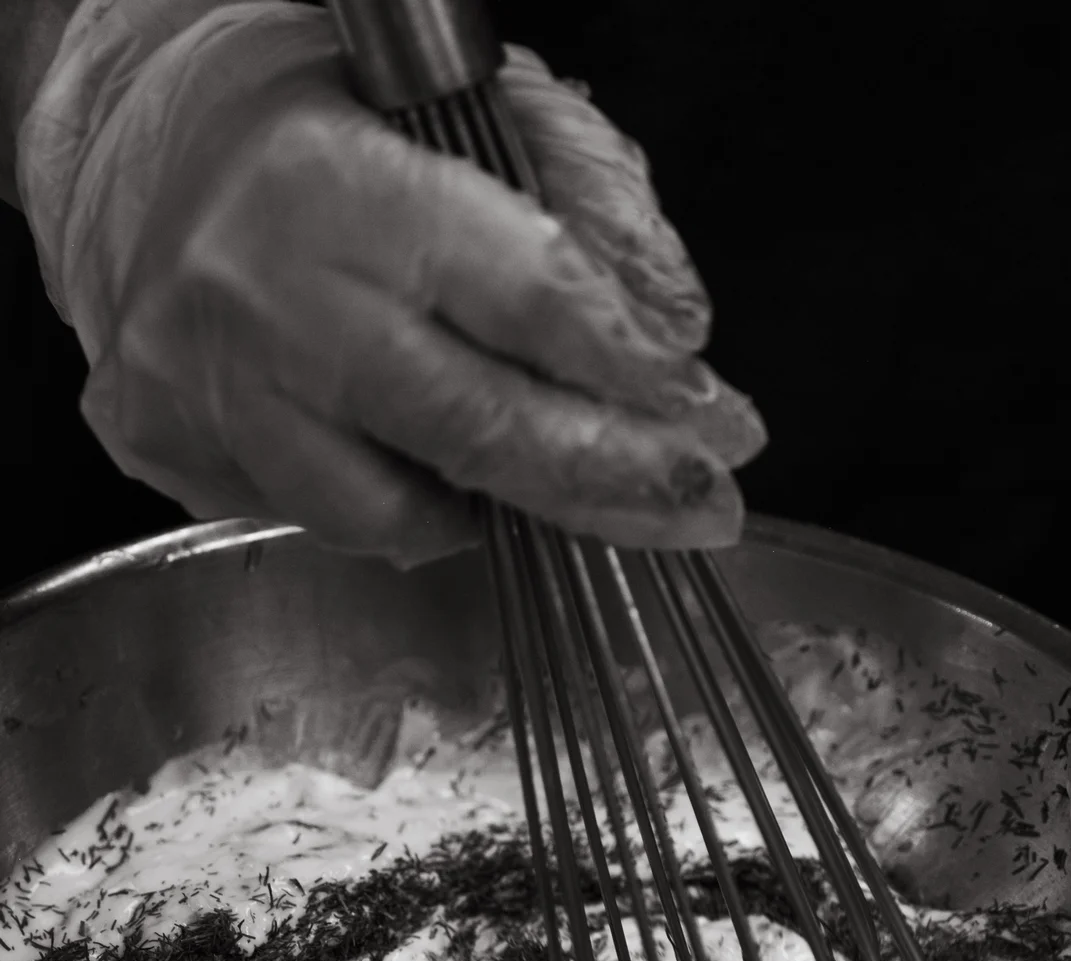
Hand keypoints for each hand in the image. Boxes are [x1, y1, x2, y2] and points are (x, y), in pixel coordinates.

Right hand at [16, 0, 765, 566]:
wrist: (146, 166)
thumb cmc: (324, 133)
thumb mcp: (468, 119)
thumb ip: (590, 207)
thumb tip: (678, 330)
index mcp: (340, 187)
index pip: (527, 293)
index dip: (634, 373)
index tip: (718, 423)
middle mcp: (263, 300)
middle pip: (472, 427)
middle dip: (607, 481)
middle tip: (698, 509)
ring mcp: (210, 393)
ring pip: (392, 514)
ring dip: (503, 514)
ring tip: (554, 483)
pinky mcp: (178, 454)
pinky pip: (327, 525)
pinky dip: (407, 516)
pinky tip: (436, 474)